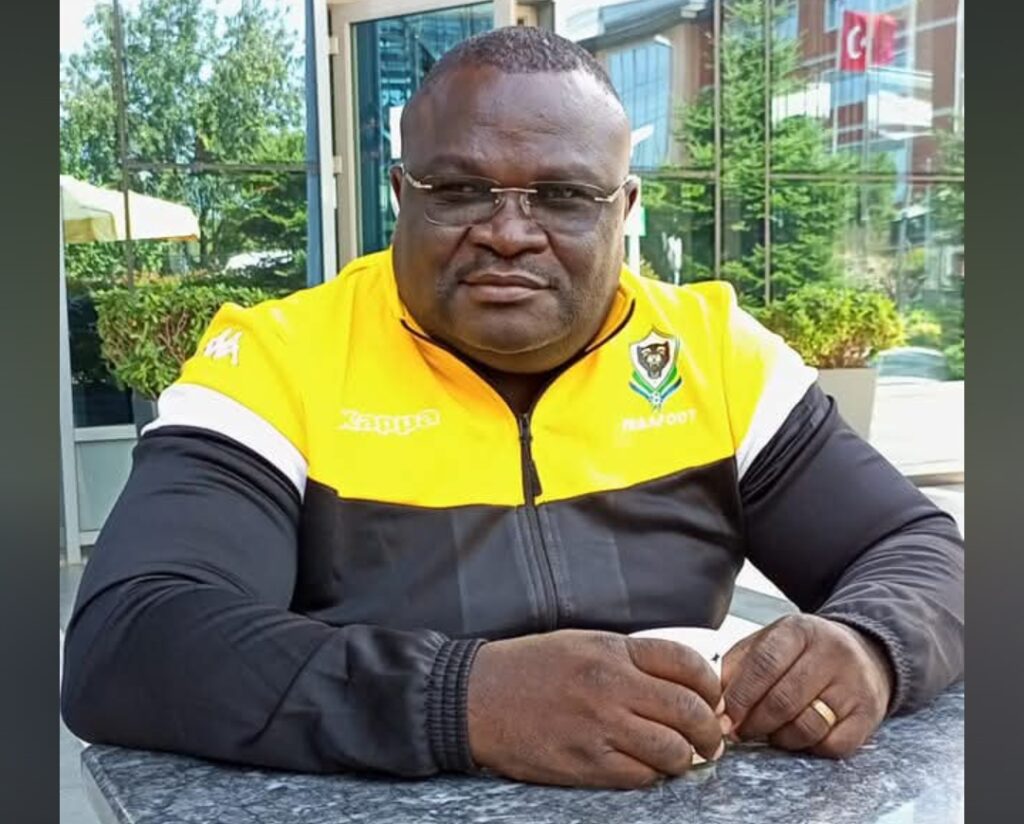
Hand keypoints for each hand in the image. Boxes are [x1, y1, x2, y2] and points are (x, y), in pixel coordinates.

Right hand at [467, 630, 727, 788]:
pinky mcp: (585, 763)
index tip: (712, 697)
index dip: (710, 684)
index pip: (686, 663)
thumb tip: (680, 681)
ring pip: (672, 751)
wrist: (475, 697)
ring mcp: (599, 727)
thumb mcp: (583, 644)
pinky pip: (641, 777)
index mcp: (612, 651)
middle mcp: (611, 686)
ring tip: (681, 756)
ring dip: (685, 757)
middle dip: (710, 730)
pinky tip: (645, 766)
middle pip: (689, 710)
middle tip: (710, 737)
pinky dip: (652, 775)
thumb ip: (630, 659)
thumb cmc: (528, 668)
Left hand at [721, 615, 894, 757]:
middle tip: (740, 731)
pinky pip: (833, 746)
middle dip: (754, 723)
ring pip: (807, 727)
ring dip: (780, 738)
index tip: (722, 717)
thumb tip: (716, 703)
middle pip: (783, 700)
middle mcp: (832, 653)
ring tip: (771, 731)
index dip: (739, 696)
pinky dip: (811, 748)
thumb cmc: (804, 652)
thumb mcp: (769, 642)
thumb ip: (738, 665)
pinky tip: (802, 735)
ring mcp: (854, 684)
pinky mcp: (869, 714)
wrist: (864, 652)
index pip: (764, 665)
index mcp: (799, 630)